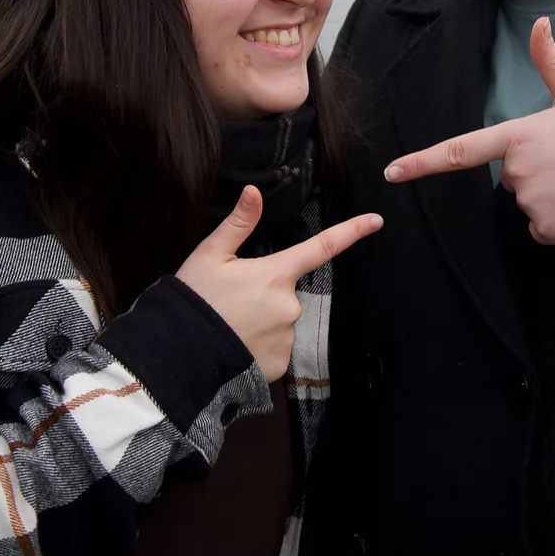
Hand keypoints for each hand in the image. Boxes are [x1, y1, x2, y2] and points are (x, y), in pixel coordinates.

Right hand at [177, 188, 383, 381]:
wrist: (179, 356)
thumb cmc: (193, 301)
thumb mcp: (209, 256)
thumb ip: (238, 224)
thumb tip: (254, 192)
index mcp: (275, 274)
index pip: (321, 248)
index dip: (351, 232)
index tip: (376, 221)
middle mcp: (289, 305)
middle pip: (285, 291)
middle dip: (264, 293)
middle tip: (231, 301)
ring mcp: (287, 337)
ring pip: (280, 321)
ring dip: (261, 321)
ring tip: (230, 325)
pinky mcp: (280, 364)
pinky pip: (276, 348)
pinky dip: (259, 345)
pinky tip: (237, 345)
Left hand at [384, 16, 554, 247]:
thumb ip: (550, 62)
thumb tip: (540, 22)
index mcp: (520, 136)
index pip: (461, 150)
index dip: (422, 162)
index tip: (392, 172)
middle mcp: (518, 171)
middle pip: (508, 175)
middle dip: (532, 170)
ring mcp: (531, 202)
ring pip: (526, 202)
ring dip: (547, 196)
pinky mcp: (547, 230)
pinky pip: (541, 228)